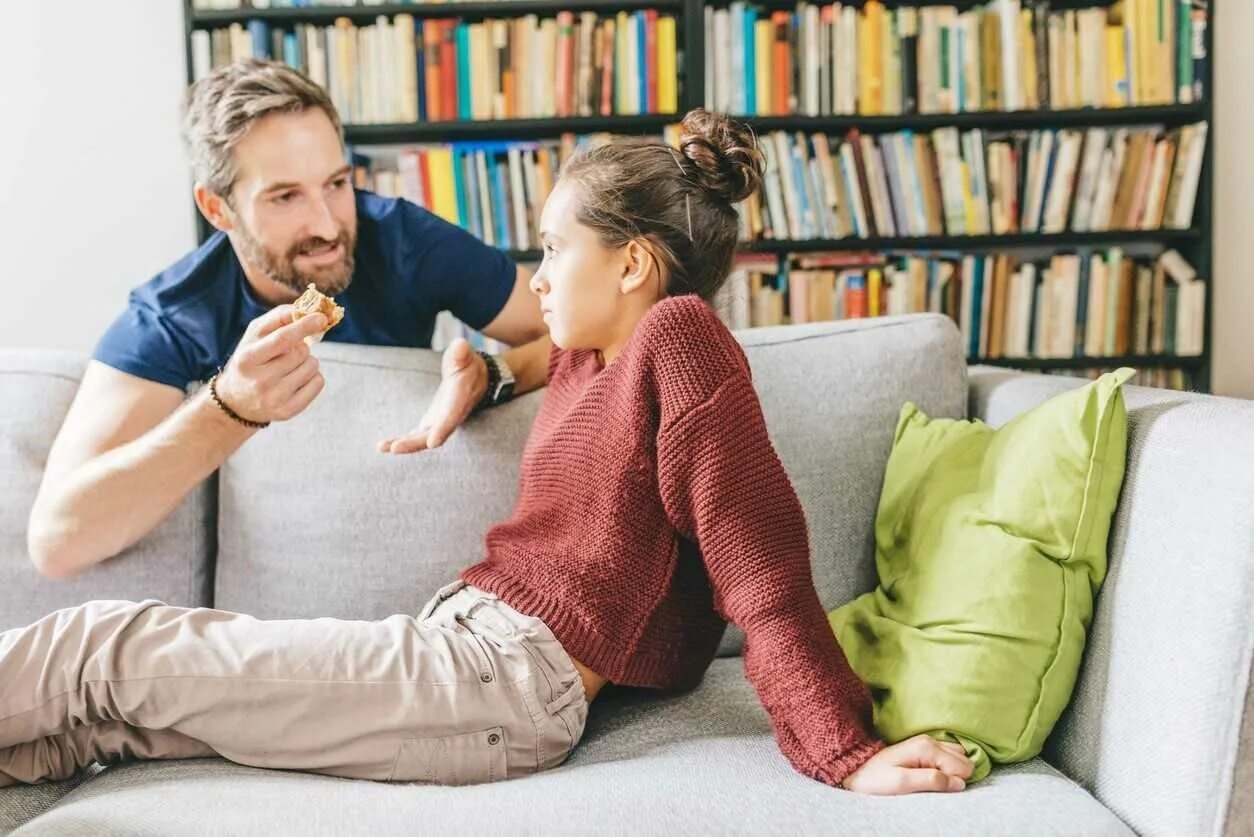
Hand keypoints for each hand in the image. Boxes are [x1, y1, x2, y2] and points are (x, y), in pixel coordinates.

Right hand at [213, 305, 327, 424]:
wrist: (237, 400)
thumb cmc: (252, 358)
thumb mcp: (255, 335)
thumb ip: (278, 318)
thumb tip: (306, 309)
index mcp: (247, 358)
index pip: (281, 340)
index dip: (303, 327)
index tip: (320, 318)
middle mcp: (259, 381)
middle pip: (301, 352)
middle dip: (302, 346)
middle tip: (290, 351)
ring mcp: (274, 399)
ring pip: (312, 366)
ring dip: (308, 361)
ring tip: (291, 366)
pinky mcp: (288, 411)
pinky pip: (318, 383)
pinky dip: (314, 376)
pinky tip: (298, 378)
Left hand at [377, 338, 487, 453]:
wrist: (475, 381)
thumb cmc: (469, 367)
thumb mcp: (466, 357)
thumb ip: (461, 354)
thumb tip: (460, 346)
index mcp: (459, 401)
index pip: (452, 417)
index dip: (443, 429)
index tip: (433, 443)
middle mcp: (450, 417)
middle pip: (432, 435)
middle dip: (414, 444)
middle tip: (394, 448)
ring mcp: (439, 423)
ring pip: (421, 440)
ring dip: (403, 445)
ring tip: (381, 446)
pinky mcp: (430, 424)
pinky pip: (415, 437)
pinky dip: (401, 442)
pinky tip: (384, 446)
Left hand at [840, 734, 973, 794]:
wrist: (856, 771)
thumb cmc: (876, 779)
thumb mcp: (902, 783)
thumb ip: (932, 781)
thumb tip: (959, 783)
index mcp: (927, 747)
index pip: (963, 767)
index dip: (953, 781)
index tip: (933, 786)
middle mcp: (931, 741)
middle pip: (965, 760)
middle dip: (955, 775)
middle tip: (931, 783)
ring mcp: (928, 743)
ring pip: (959, 757)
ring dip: (951, 771)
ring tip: (930, 779)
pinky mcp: (925, 749)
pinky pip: (949, 756)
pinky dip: (947, 766)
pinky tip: (932, 774)